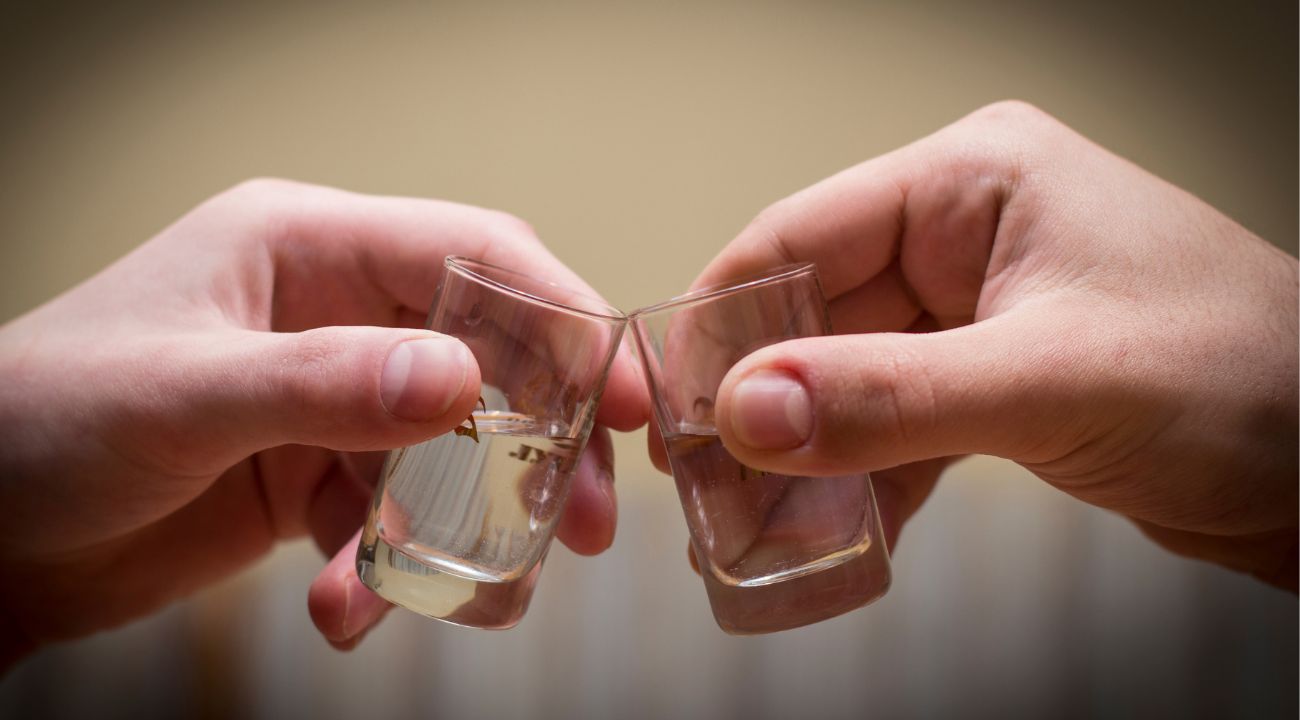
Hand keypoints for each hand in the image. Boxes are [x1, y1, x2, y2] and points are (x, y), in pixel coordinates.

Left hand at [0, 179, 646, 666]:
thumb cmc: (38, 422)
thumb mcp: (184, 393)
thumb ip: (326, 384)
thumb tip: (465, 383)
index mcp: (308, 246)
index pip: (472, 255)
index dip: (560, 317)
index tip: (622, 402)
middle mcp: (332, 311)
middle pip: (484, 359)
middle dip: (537, 445)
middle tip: (582, 526)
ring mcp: (327, 396)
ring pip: (447, 454)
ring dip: (464, 530)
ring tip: (477, 600)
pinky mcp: (312, 473)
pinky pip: (389, 517)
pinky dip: (386, 572)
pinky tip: (349, 612)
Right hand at [676, 101, 1297, 589]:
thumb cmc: (1241, 381)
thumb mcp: (1050, 383)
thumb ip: (888, 398)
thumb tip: (745, 411)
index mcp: (972, 181)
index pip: (801, 235)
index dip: (723, 322)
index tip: (669, 408)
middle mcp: (964, 235)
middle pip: (814, 315)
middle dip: (757, 409)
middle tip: (703, 492)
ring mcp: (976, 311)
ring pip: (846, 378)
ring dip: (801, 455)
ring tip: (746, 530)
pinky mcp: (991, 380)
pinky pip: (894, 423)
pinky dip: (859, 479)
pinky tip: (827, 535)